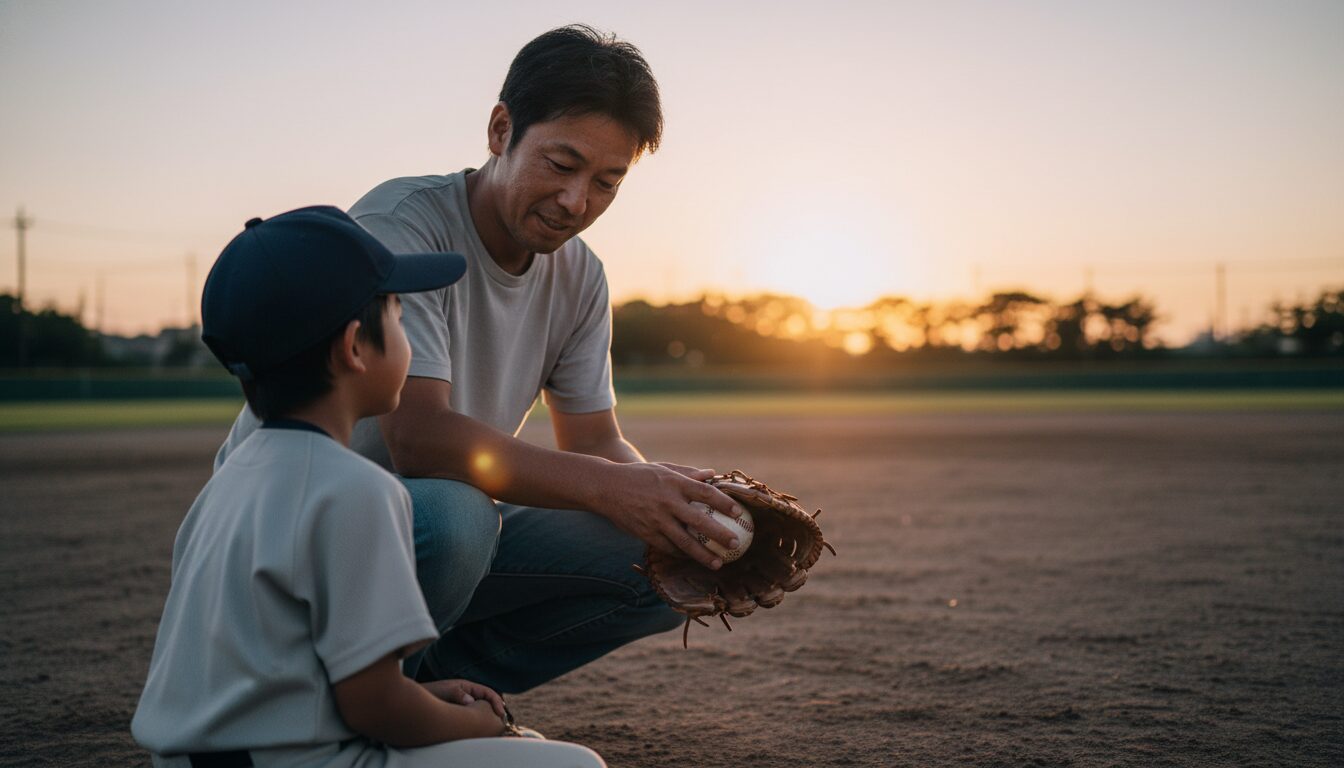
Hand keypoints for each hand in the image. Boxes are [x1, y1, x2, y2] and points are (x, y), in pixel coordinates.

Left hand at [422, 678, 506, 719]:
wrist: (418, 699)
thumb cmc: (431, 693)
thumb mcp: (445, 691)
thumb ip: (458, 694)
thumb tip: (471, 701)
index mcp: (468, 687)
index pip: (488, 692)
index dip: (496, 702)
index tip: (500, 713)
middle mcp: (468, 695)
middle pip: (487, 702)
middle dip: (495, 710)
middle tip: (501, 722)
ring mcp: (464, 704)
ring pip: (481, 710)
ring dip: (488, 716)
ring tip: (493, 727)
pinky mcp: (460, 713)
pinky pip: (473, 717)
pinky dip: (478, 721)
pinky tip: (478, 729)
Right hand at [597, 462, 746, 568]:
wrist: (606, 487)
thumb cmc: (638, 476)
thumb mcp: (663, 468)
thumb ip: (688, 473)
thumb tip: (712, 474)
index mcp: (674, 483)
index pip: (706, 493)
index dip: (724, 503)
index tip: (739, 513)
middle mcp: (667, 502)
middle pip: (699, 522)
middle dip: (719, 535)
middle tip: (735, 544)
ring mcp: (656, 520)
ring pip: (684, 542)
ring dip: (702, 555)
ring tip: (717, 564)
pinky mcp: (645, 533)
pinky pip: (667, 547)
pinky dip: (681, 554)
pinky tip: (692, 559)